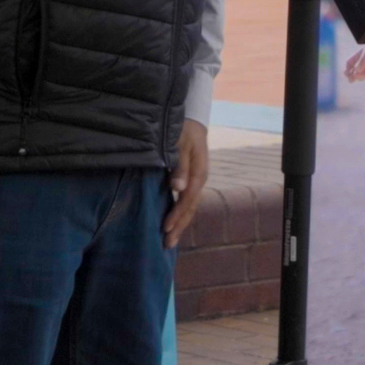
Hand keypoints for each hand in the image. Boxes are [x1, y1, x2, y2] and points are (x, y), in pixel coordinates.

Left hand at [164, 119, 210, 244]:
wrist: (192, 121)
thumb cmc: (183, 130)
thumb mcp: (180, 144)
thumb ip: (180, 166)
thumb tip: (178, 189)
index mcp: (199, 174)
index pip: (187, 200)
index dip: (176, 215)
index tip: (165, 228)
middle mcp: (199, 181)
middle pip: (190, 209)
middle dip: (179, 227)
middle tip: (167, 244)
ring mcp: (196, 182)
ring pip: (189, 208)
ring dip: (180, 224)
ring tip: (169, 240)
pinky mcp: (191, 181)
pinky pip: (186, 202)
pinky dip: (179, 214)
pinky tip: (172, 222)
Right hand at [342, 43, 364, 82]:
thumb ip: (360, 64)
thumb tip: (355, 73)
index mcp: (360, 56)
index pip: (351, 63)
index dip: (348, 69)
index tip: (346, 74)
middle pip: (356, 72)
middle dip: (353, 76)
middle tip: (351, 80)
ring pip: (364, 75)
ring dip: (363, 74)